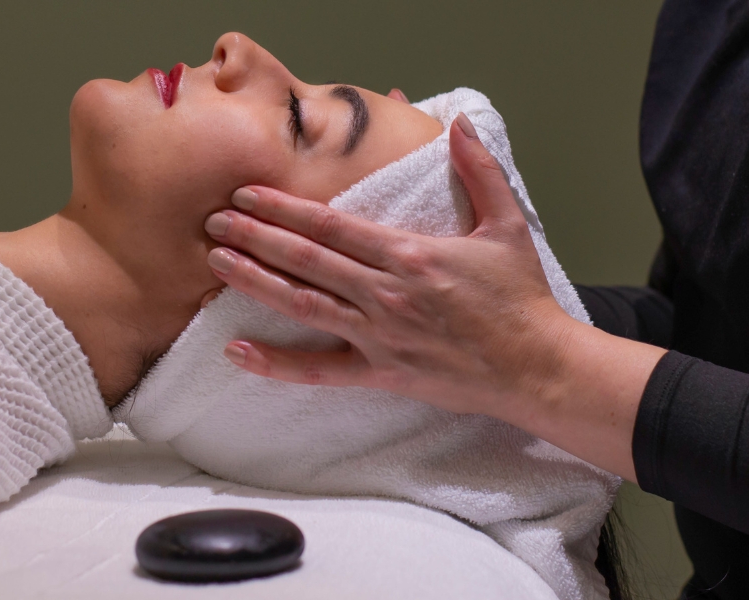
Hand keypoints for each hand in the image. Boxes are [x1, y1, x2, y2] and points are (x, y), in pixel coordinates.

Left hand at [203, 113, 660, 479]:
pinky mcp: (381, 374)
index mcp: (409, 255)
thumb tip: (461, 124)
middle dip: (254, 238)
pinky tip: (236, 352)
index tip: (247, 194)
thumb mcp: (507, 226)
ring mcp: (379, 336)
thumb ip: (481, 173)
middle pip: (306, 260)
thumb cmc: (521, 298)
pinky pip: (318, 371)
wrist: (536, 367)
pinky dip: (276, 364)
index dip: (284, 208)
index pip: (331, 226)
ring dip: (255, 283)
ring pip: (303, 306)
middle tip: (211, 221)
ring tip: (215, 264)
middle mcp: (385, 293)